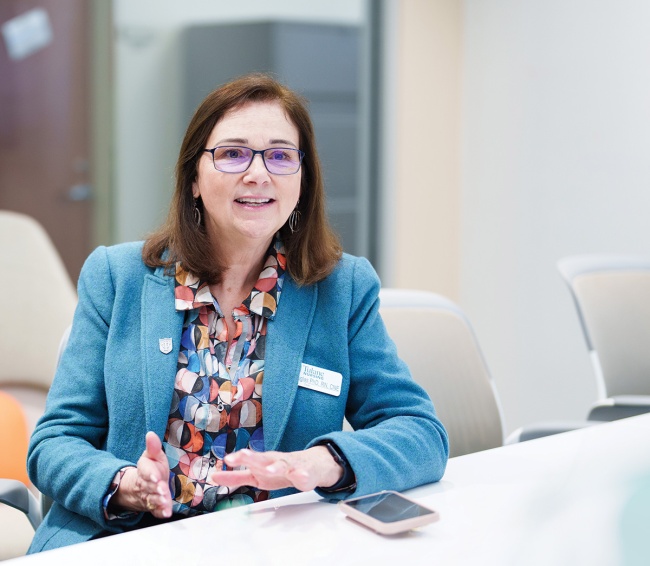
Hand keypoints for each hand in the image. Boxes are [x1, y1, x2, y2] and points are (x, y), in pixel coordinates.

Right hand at [111, 431, 172, 517]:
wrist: (142, 487)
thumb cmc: (152, 468)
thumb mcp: (152, 456)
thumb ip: (153, 447)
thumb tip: (151, 433)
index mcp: (145, 470)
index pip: (147, 473)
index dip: (151, 475)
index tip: (156, 477)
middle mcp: (146, 485)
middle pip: (150, 488)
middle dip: (156, 490)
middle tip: (162, 491)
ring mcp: (149, 497)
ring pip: (152, 500)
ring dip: (159, 502)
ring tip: (165, 503)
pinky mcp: (154, 507)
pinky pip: (156, 511)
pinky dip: (161, 513)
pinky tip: (166, 514)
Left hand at [209, 446, 343, 491]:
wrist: (307, 466)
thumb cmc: (278, 470)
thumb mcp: (255, 475)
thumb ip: (235, 477)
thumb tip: (213, 477)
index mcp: (262, 461)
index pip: (249, 458)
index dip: (238, 458)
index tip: (227, 459)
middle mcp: (274, 461)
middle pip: (263, 458)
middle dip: (253, 457)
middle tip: (243, 455)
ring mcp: (289, 466)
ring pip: (282, 465)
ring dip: (275, 467)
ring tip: (269, 470)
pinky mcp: (302, 474)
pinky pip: (302, 475)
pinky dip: (301, 476)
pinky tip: (300, 477)